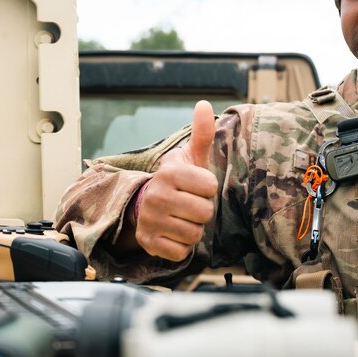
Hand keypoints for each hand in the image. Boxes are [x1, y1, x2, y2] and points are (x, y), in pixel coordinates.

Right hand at [132, 101, 218, 260]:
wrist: (147, 206)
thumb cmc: (178, 181)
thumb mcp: (191, 157)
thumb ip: (202, 133)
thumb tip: (203, 104)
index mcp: (170, 173)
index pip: (210, 187)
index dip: (208, 189)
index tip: (196, 187)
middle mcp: (157, 196)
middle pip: (205, 213)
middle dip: (202, 212)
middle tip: (189, 205)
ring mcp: (151, 220)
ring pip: (195, 234)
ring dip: (193, 230)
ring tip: (181, 219)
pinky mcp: (149, 243)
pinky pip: (182, 252)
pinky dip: (182, 247)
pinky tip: (173, 234)